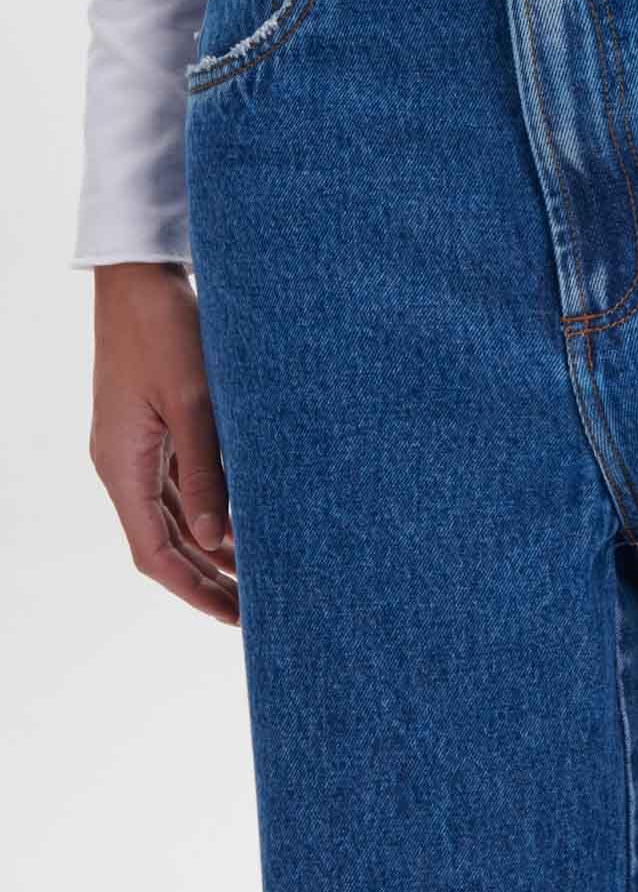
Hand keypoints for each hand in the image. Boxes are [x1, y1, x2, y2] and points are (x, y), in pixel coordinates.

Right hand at [90, 261, 237, 623]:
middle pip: (165, 541)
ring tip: (261, 575)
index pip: (155, 552)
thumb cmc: (166, 329)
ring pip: (175, 515)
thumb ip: (208, 473)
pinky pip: (181, 483)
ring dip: (213, 547)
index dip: (194, 590)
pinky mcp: (154, 426)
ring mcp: (137, 446)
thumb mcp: (194, 402)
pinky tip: (247, 521)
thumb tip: (221, 542)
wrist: (142, 273)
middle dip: (208, 578)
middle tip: (258, 611)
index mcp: (122, 465)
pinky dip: (212, 508)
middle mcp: (124, 463)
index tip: (236, 617)